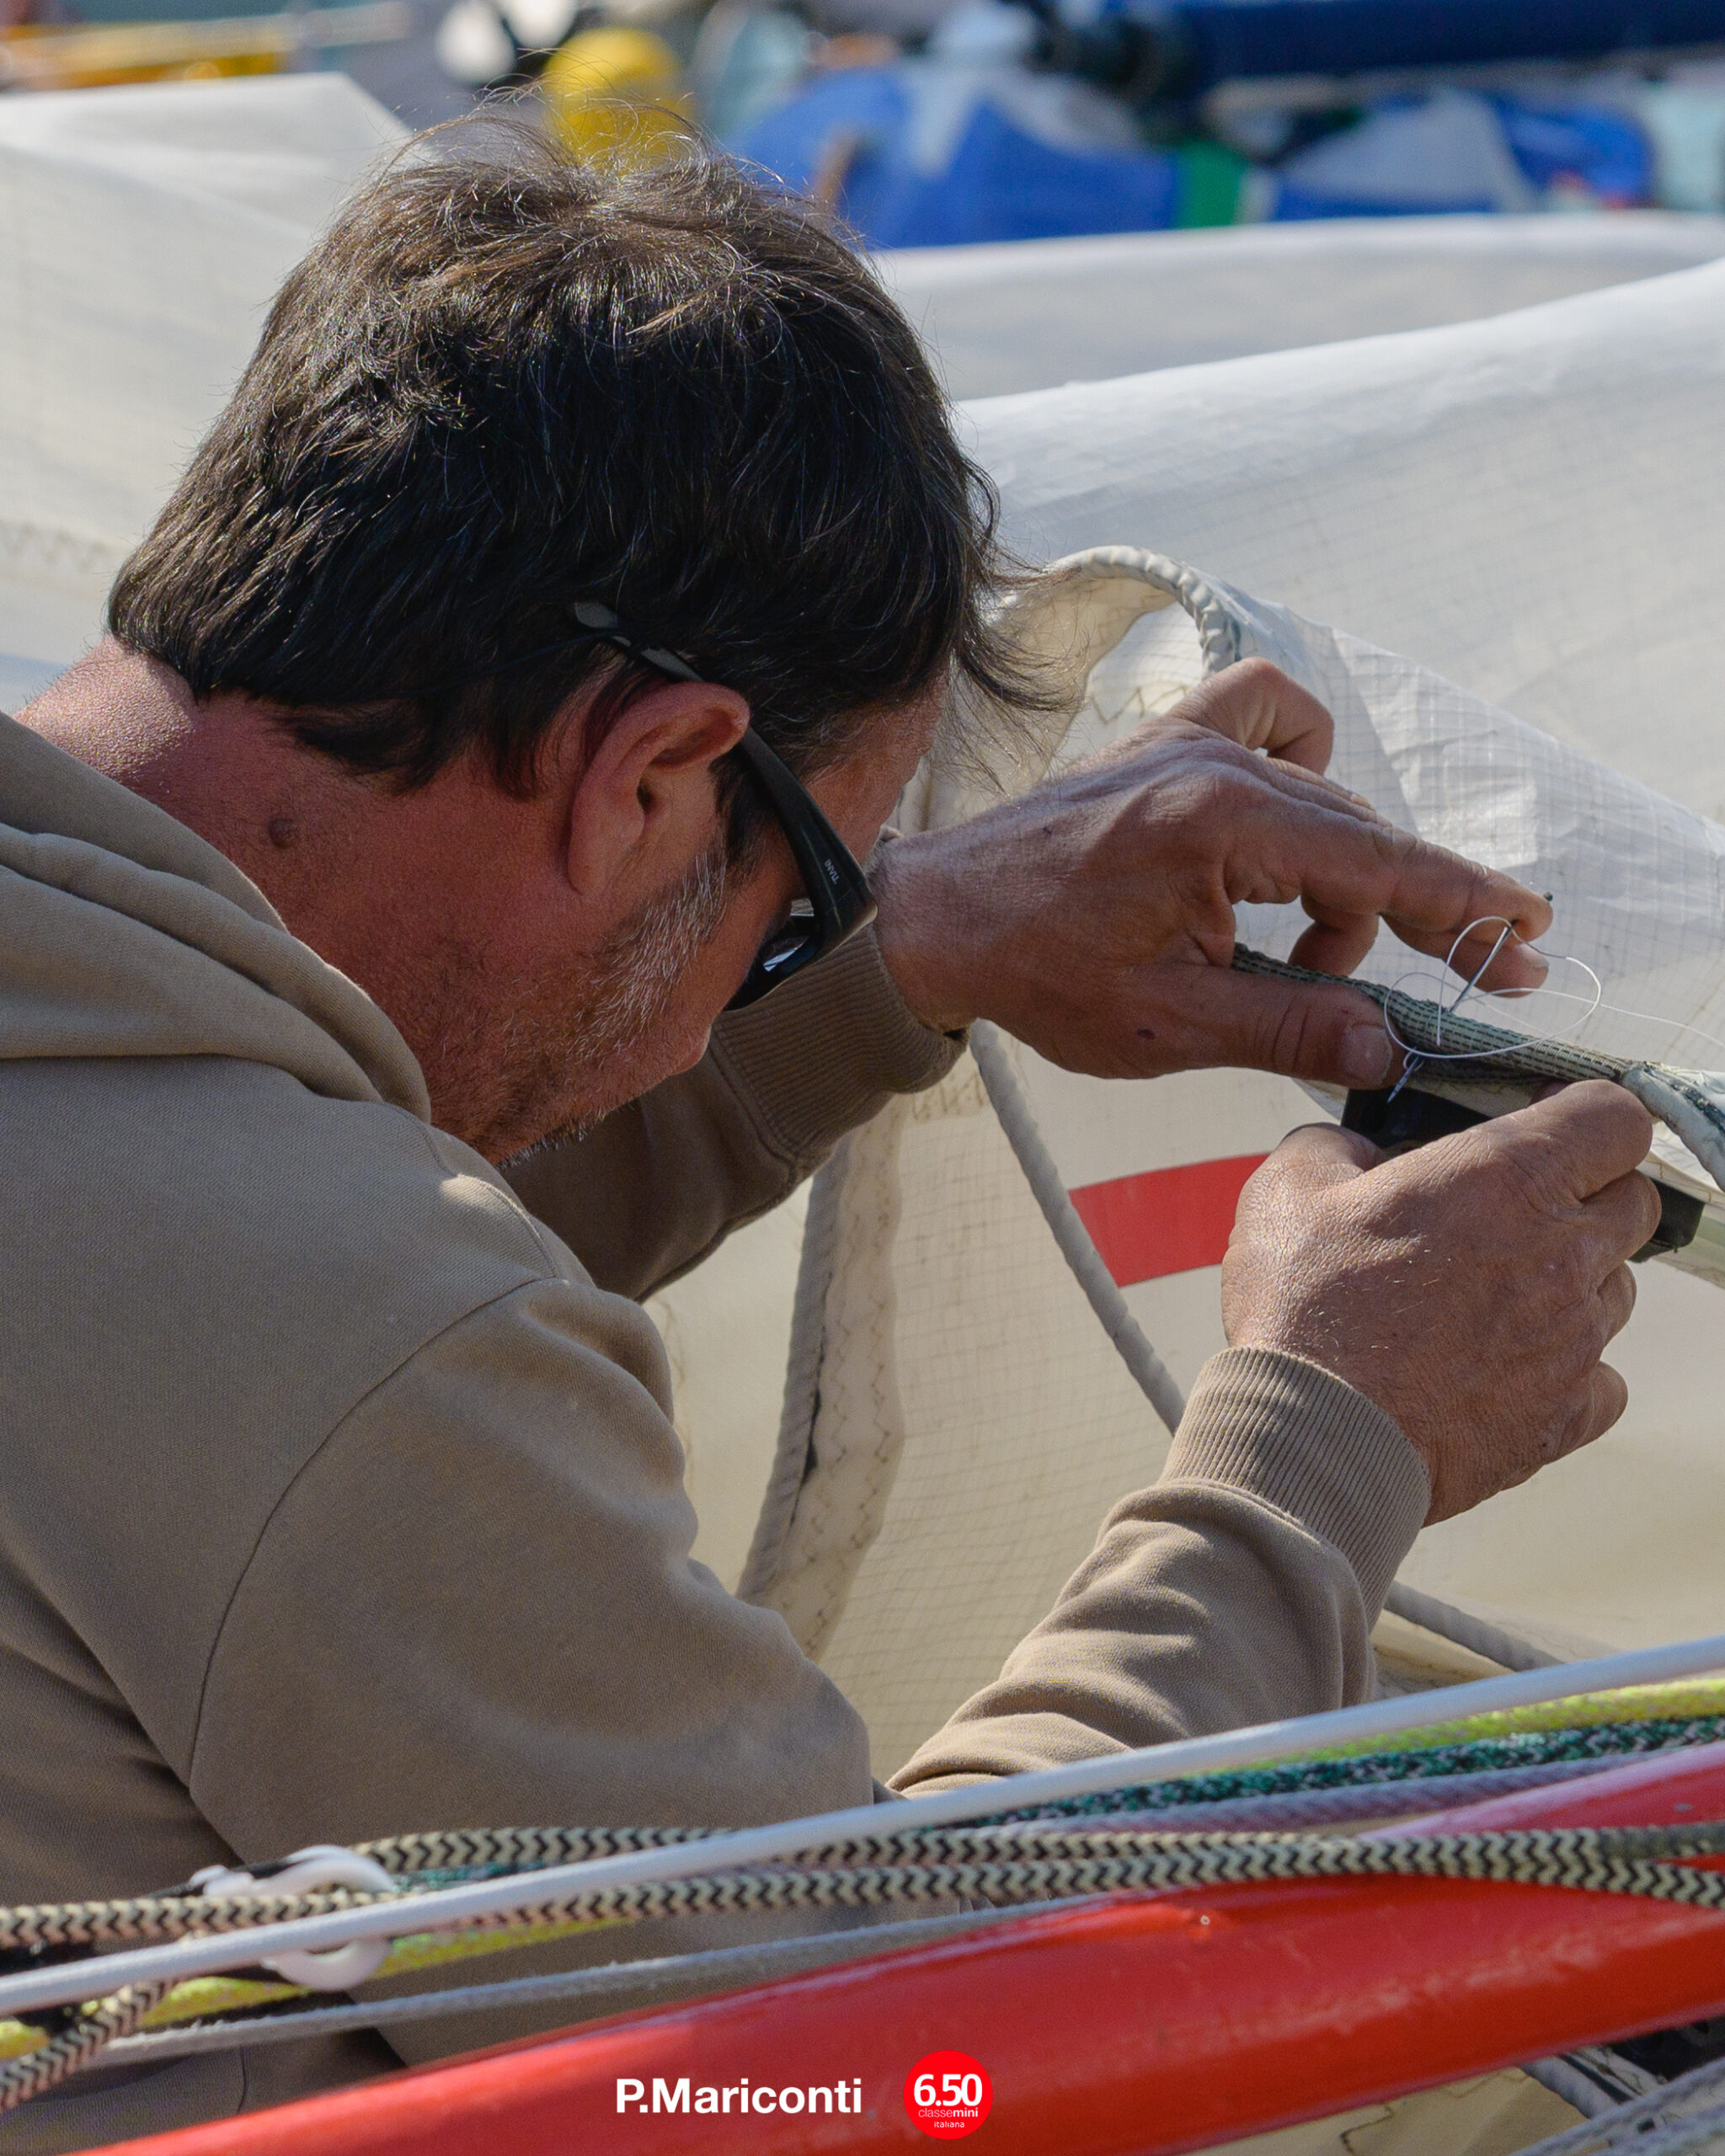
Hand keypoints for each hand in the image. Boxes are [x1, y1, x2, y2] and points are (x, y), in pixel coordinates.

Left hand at [872, 660, 1551, 1087]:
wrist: (937, 920)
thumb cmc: (1034, 971)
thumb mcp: (1167, 1025)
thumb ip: (1289, 1028)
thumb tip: (1388, 1045)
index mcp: (1217, 825)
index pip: (1379, 864)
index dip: (1463, 908)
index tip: (1526, 939)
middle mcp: (1212, 762)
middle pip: (1358, 833)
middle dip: (1404, 912)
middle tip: (1418, 984)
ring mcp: (1187, 736)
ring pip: (1323, 793)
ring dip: (1337, 873)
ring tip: (1298, 950)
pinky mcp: (1165, 736)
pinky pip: (1267, 717)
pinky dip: (1299, 768)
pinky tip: (1276, 842)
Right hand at [1219, 1083, 1660, 1521]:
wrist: (1310, 1435)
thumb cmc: (1303, 1311)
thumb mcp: (1288, 1187)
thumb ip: (1337, 1147)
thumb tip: (1355, 1154)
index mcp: (1507, 1177)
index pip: (1615, 1117)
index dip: (1585, 1114)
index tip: (1550, 1123)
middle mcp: (1561, 1251)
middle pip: (1634, 1202)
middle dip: (1587, 1194)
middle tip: (1516, 1212)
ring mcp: (1574, 1338)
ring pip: (1617, 1290)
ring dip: (1572, 1283)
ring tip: (1492, 1299)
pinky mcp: (1565, 1414)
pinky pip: (1604, 1382)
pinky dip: (1568, 1372)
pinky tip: (1506, 1369)